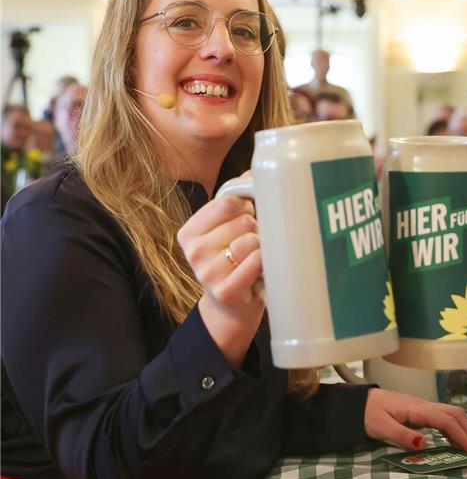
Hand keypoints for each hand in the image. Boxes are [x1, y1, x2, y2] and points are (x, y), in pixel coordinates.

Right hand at [177, 194, 263, 366]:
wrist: (233, 307)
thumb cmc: (234, 261)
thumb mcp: (227, 230)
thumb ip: (237, 199)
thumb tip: (254, 170)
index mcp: (189, 232)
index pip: (228, 202)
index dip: (247, 208)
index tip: (246, 220)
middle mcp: (193, 251)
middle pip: (243, 221)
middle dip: (256, 230)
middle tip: (251, 246)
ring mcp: (206, 272)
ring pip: (251, 240)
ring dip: (262, 248)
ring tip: (255, 260)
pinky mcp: (224, 290)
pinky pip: (257, 260)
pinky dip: (265, 263)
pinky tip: (260, 271)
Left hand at [364, 388, 466, 455]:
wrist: (358, 402)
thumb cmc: (368, 413)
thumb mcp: (382, 427)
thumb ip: (402, 435)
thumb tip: (425, 443)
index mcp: (417, 409)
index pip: (446, 420)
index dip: (462, 436)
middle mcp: (423, 405)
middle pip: (454, 414)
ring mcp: (422, 407)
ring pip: (450, 414)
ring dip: (461, 430)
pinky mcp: (419, 412)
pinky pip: (442, 418)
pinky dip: (452, 429)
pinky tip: (452, 441)